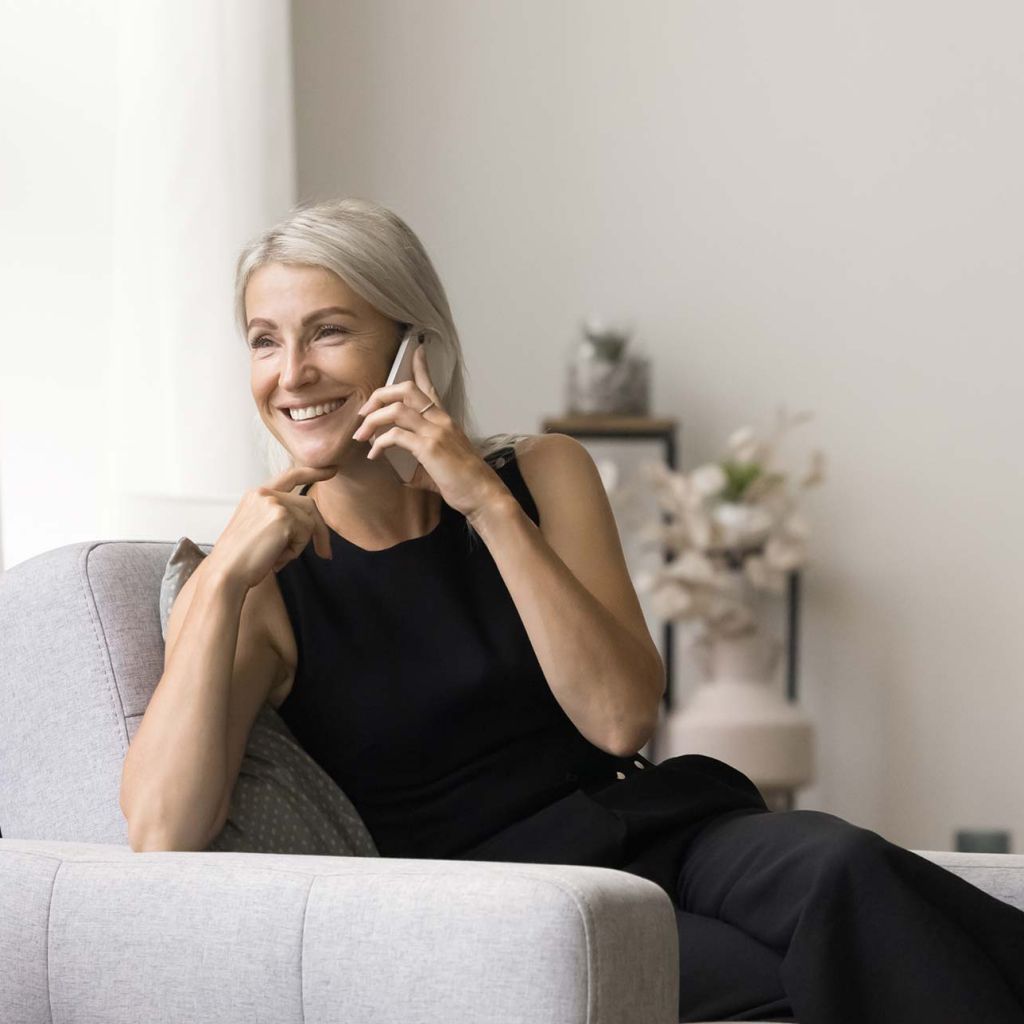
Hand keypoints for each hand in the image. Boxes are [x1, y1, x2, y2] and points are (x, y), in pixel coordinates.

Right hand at [205, 464, 336, 590]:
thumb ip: (281, 519)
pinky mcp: (282, 516)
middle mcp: (264, 493)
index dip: (312, 472)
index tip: (331, 470)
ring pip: (309, 522)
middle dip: (320, 530)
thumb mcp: (260, 531)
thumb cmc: (241, 559)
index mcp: (256, 495)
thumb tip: (312, 524)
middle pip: (308, 505)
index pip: (289, 476)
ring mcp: (273, 502)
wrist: (225, 573)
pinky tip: (276, 557)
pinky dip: (295, 550)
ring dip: (300, 545)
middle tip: (325, 554)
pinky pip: (306, 533)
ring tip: (277, 557)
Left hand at [351, 343, 511, 519]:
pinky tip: (374, 454)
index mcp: (445, 421)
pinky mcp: (429, 448)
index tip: (415, 350)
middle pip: (406, 390)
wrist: (484, 496)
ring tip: (361, 435)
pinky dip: (378, 443)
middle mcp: (441, 420)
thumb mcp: (440, 466)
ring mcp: (436, 432)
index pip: (430, 386)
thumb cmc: (465, 484)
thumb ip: (419, 463)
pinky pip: (395, 435)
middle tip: (364, 412)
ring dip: (372, 419)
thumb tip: (401, 473)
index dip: (421, 366)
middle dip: (379, 396)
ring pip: (396, 408)